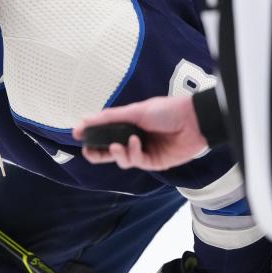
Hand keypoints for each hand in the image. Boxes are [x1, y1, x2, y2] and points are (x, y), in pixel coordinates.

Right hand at [73, 96, 208, 170]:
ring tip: (115, 145)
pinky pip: (137, 162)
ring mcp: (144, 152)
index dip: (91, 136)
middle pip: (110, 152)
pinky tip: (134, 143)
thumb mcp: (134, 111)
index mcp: (129, 125)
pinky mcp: (155, 162)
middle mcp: (134, 140)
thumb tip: (83, 120)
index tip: (78, 136)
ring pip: (122, 160)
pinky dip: (132, 153)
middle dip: (98, 153)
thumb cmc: (166, 110)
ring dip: (117, 154)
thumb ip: (109, 118)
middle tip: (88, 151)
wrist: (193, 120)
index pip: (105, 134)